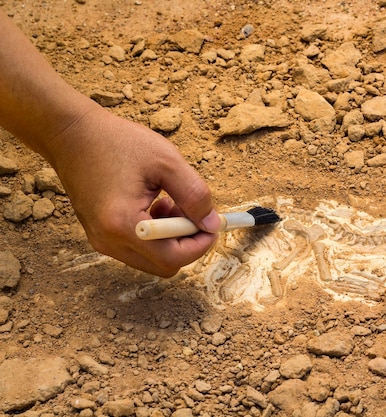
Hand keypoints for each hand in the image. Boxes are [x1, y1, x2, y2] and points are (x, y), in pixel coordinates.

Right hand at [51, 107, 221, 276]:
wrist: (72, 134)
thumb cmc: (117, 142)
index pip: (172, 258)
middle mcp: (108, 241)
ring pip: (152, 258)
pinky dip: (156, 235)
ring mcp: (101, 241)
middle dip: (186, 242)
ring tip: (170, 202)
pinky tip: (154, 205)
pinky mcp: (100, 235)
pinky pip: (138, 248)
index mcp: (123, 224)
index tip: (213, 224)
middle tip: (190, 211)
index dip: (200, 244)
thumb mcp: (167, 162)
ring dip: (171, 238)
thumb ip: (194, 195)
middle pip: (163, 265)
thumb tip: (212, 223)